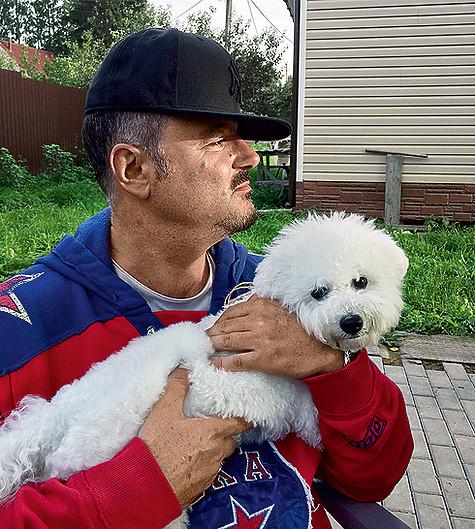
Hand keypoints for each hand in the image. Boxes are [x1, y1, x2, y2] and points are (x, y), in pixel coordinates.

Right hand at [138, 368, 249, 507]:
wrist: (145, 485)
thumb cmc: (157, 447)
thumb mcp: (164, 411)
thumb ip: (177, 387)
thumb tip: (184, 369)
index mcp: (213, 432)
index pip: (239, 424)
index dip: (243, 419)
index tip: (245, 416)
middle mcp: (217, 453)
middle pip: (230, 442)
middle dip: (225, 436)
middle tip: (212, 428)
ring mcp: (210, 473)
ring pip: (219, 458)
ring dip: (213, 452)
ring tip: (196, 445)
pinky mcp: (200, 489)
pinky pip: (208, 475)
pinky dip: (201, 468)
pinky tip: (186, 463)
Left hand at [207, 295, 343, 376]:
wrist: (322, 347)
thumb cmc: (302, 328)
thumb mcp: (281, 307)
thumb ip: (263, 304)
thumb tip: (246, 302)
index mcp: (261, 306)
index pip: (231, 312)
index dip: (219, 320)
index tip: (213, 326)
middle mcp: (258, 320)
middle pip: (225, 326)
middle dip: (211, 333)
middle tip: (204, 339)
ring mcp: (259, 340)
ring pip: (226, 341)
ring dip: (213, 345)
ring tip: (206, 348)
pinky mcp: (262, 358)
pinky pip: (235, 360)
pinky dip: (222, 362)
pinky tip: (214, 362)